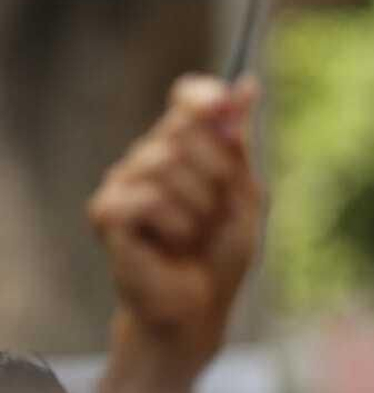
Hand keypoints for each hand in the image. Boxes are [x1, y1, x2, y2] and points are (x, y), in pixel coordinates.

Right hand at [88, 74, 262, 371]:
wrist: (201, 305)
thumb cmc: (221, 251)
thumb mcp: (244, 193)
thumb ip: (238, 144)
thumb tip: (247, 86)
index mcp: (184, 146)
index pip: (188, 97)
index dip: (205, 97)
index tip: (223, 106)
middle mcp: (148, 156)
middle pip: (185, 127)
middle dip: (218, 170)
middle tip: (217, 209)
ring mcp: (122, 182)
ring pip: (168, 164)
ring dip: (199, 206)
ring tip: (194, 234)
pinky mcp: (106, 212)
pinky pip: (148, 198)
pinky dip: (175, 224)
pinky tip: (170, 244)